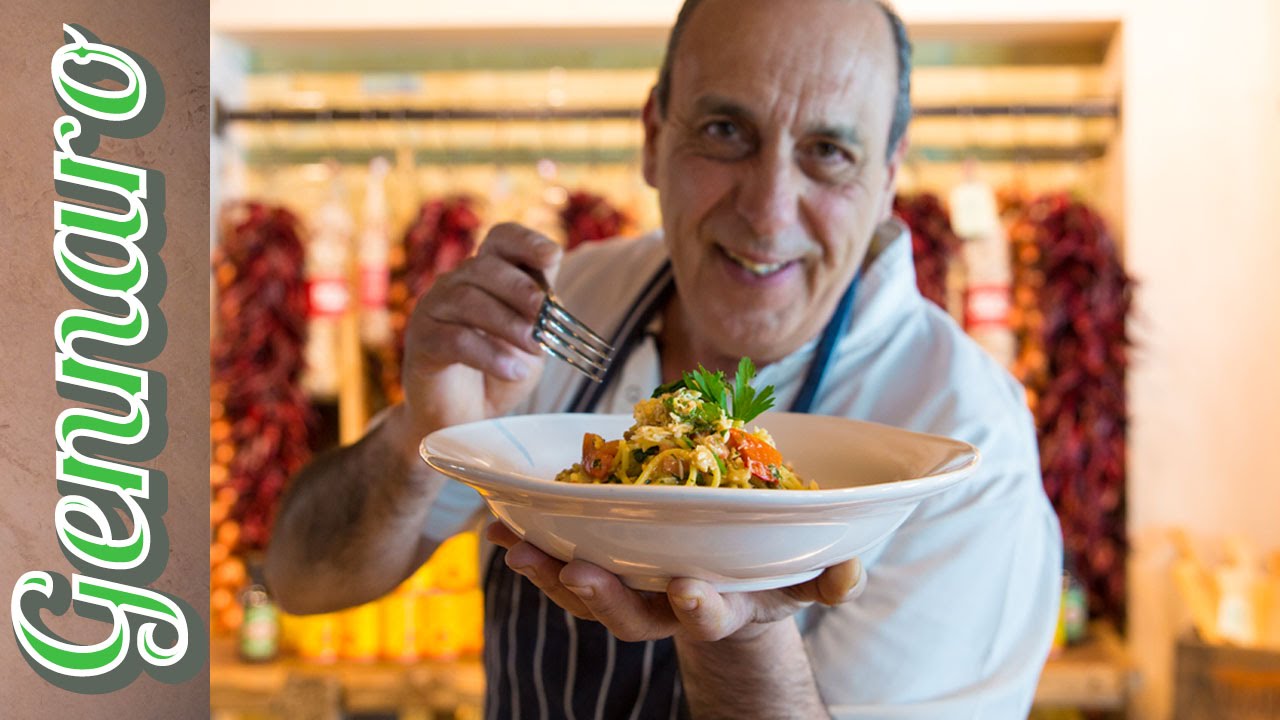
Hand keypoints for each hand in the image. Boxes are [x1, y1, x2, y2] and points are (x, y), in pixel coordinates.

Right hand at [398, 223, 561, 441]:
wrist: (467, 417)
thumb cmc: (502, 370)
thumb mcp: (532, 338)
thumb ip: (540, 314)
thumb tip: (550, 300)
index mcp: (486, 275)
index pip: (501, 239)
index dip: (526, 241)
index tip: (551, 257)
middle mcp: (455, 283)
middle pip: (485, 267)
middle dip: (522, 290)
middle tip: (546, 316)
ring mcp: (433, 309)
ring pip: (468, 300)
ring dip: (509, 324)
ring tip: (537, 349)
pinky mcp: (421, 342)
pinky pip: (454, 339)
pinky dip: (489, 355)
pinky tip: (513, 371)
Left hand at [485, 522, 865, 643]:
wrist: (732, 583)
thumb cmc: (769, 575)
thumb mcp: (804, 578)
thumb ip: (829, 577)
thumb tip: (851, 569)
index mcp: (718, 605)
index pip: (708, 614)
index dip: (699, 608)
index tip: (690, 591)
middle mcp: (666, 607)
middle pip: (630, 616)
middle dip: (604, 597)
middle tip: (579, 575)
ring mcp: (631, 592)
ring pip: (587, 595)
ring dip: (551, 573)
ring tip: (516, 549)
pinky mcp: (603, 567)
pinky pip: (561, 565)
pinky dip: (531, 548)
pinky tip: (495, 527)